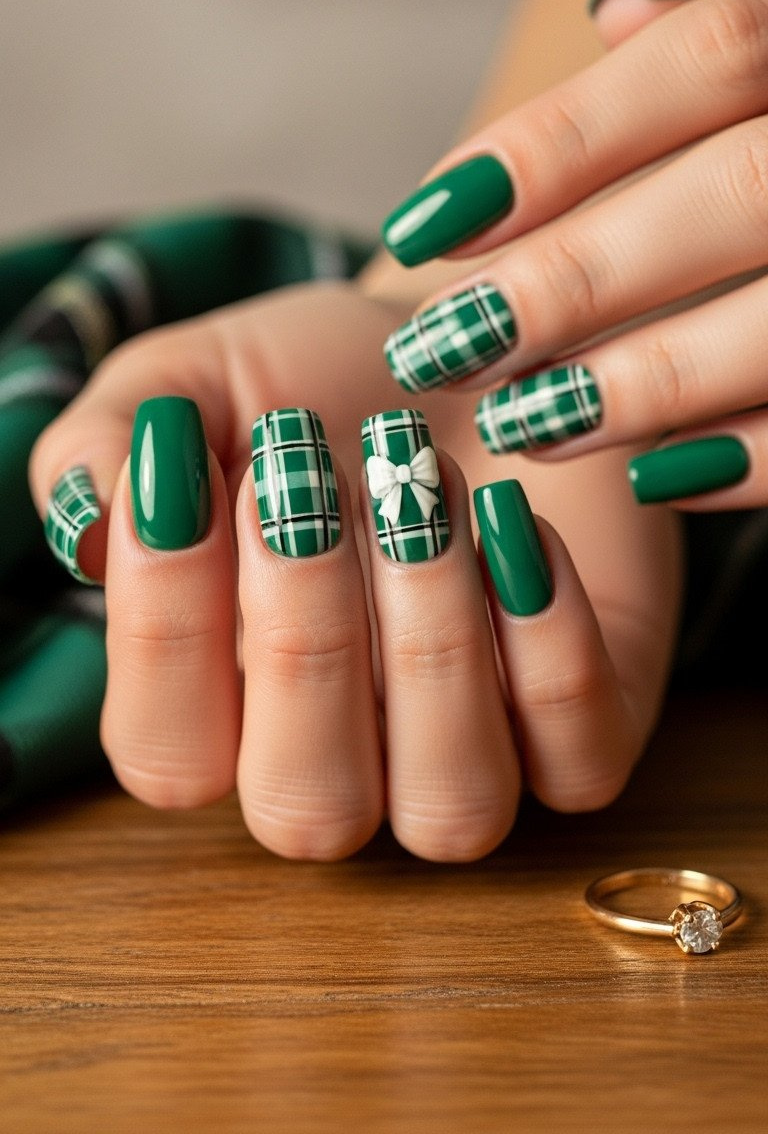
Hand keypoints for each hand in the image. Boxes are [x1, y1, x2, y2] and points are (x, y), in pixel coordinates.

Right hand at [30, 280, 678, 858]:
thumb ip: (105, 448)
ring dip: (432, 642)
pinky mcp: (585, 723)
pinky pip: (579, 760)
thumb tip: (90, 523)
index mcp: (221, 709)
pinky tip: (512, 514)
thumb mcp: (185, 386)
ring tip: (419, 488)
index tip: (194, 468)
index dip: (168, 626)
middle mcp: (341, 761)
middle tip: (307, 472)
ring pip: (448, 807)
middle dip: (307, 636)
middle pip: (308, 807)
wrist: (459, 343)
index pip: (167, 753)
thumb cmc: (310, 382)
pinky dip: (551, 641)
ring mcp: (469, 755)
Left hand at [381, 0, 767, 508]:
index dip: (558, 141)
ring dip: (645, 380)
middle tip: (443, 345)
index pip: (708, 60)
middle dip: (574, 277)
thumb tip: (613, 12)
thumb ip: (717, 43)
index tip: (426, 224)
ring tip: (523, 420)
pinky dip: (748, 456)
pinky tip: (650, 475)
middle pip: (737, 191)